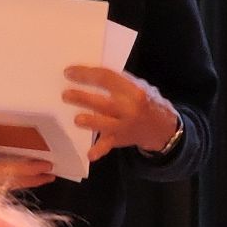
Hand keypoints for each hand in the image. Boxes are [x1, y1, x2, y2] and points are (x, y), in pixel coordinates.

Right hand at [0, 127, 52, 207]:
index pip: (4, 173)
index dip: (25, 169)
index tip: (45, 166)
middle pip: (10, 185)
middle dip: (32, 179)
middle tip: (53, 174)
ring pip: (4, 190)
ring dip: (23, 184)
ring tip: (42, 179)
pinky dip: (9, 187)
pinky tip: (16, 184)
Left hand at [62, 65, 179, 161]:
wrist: (161, 127)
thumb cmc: (145, 102)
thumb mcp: (138, 86)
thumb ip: (119, 83)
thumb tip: (89, 74)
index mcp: (133, 91)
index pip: (107, 79)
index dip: (87, 74)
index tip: (69, 72)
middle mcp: (130, 109)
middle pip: (104, 103)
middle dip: (83, 98)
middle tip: (65, 95)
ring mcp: (125, 126)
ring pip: (105, 124)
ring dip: (90, 121)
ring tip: (77, 119)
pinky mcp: (119, 139)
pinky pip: (108, 145)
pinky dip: (99, 151)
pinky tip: (89, 154)